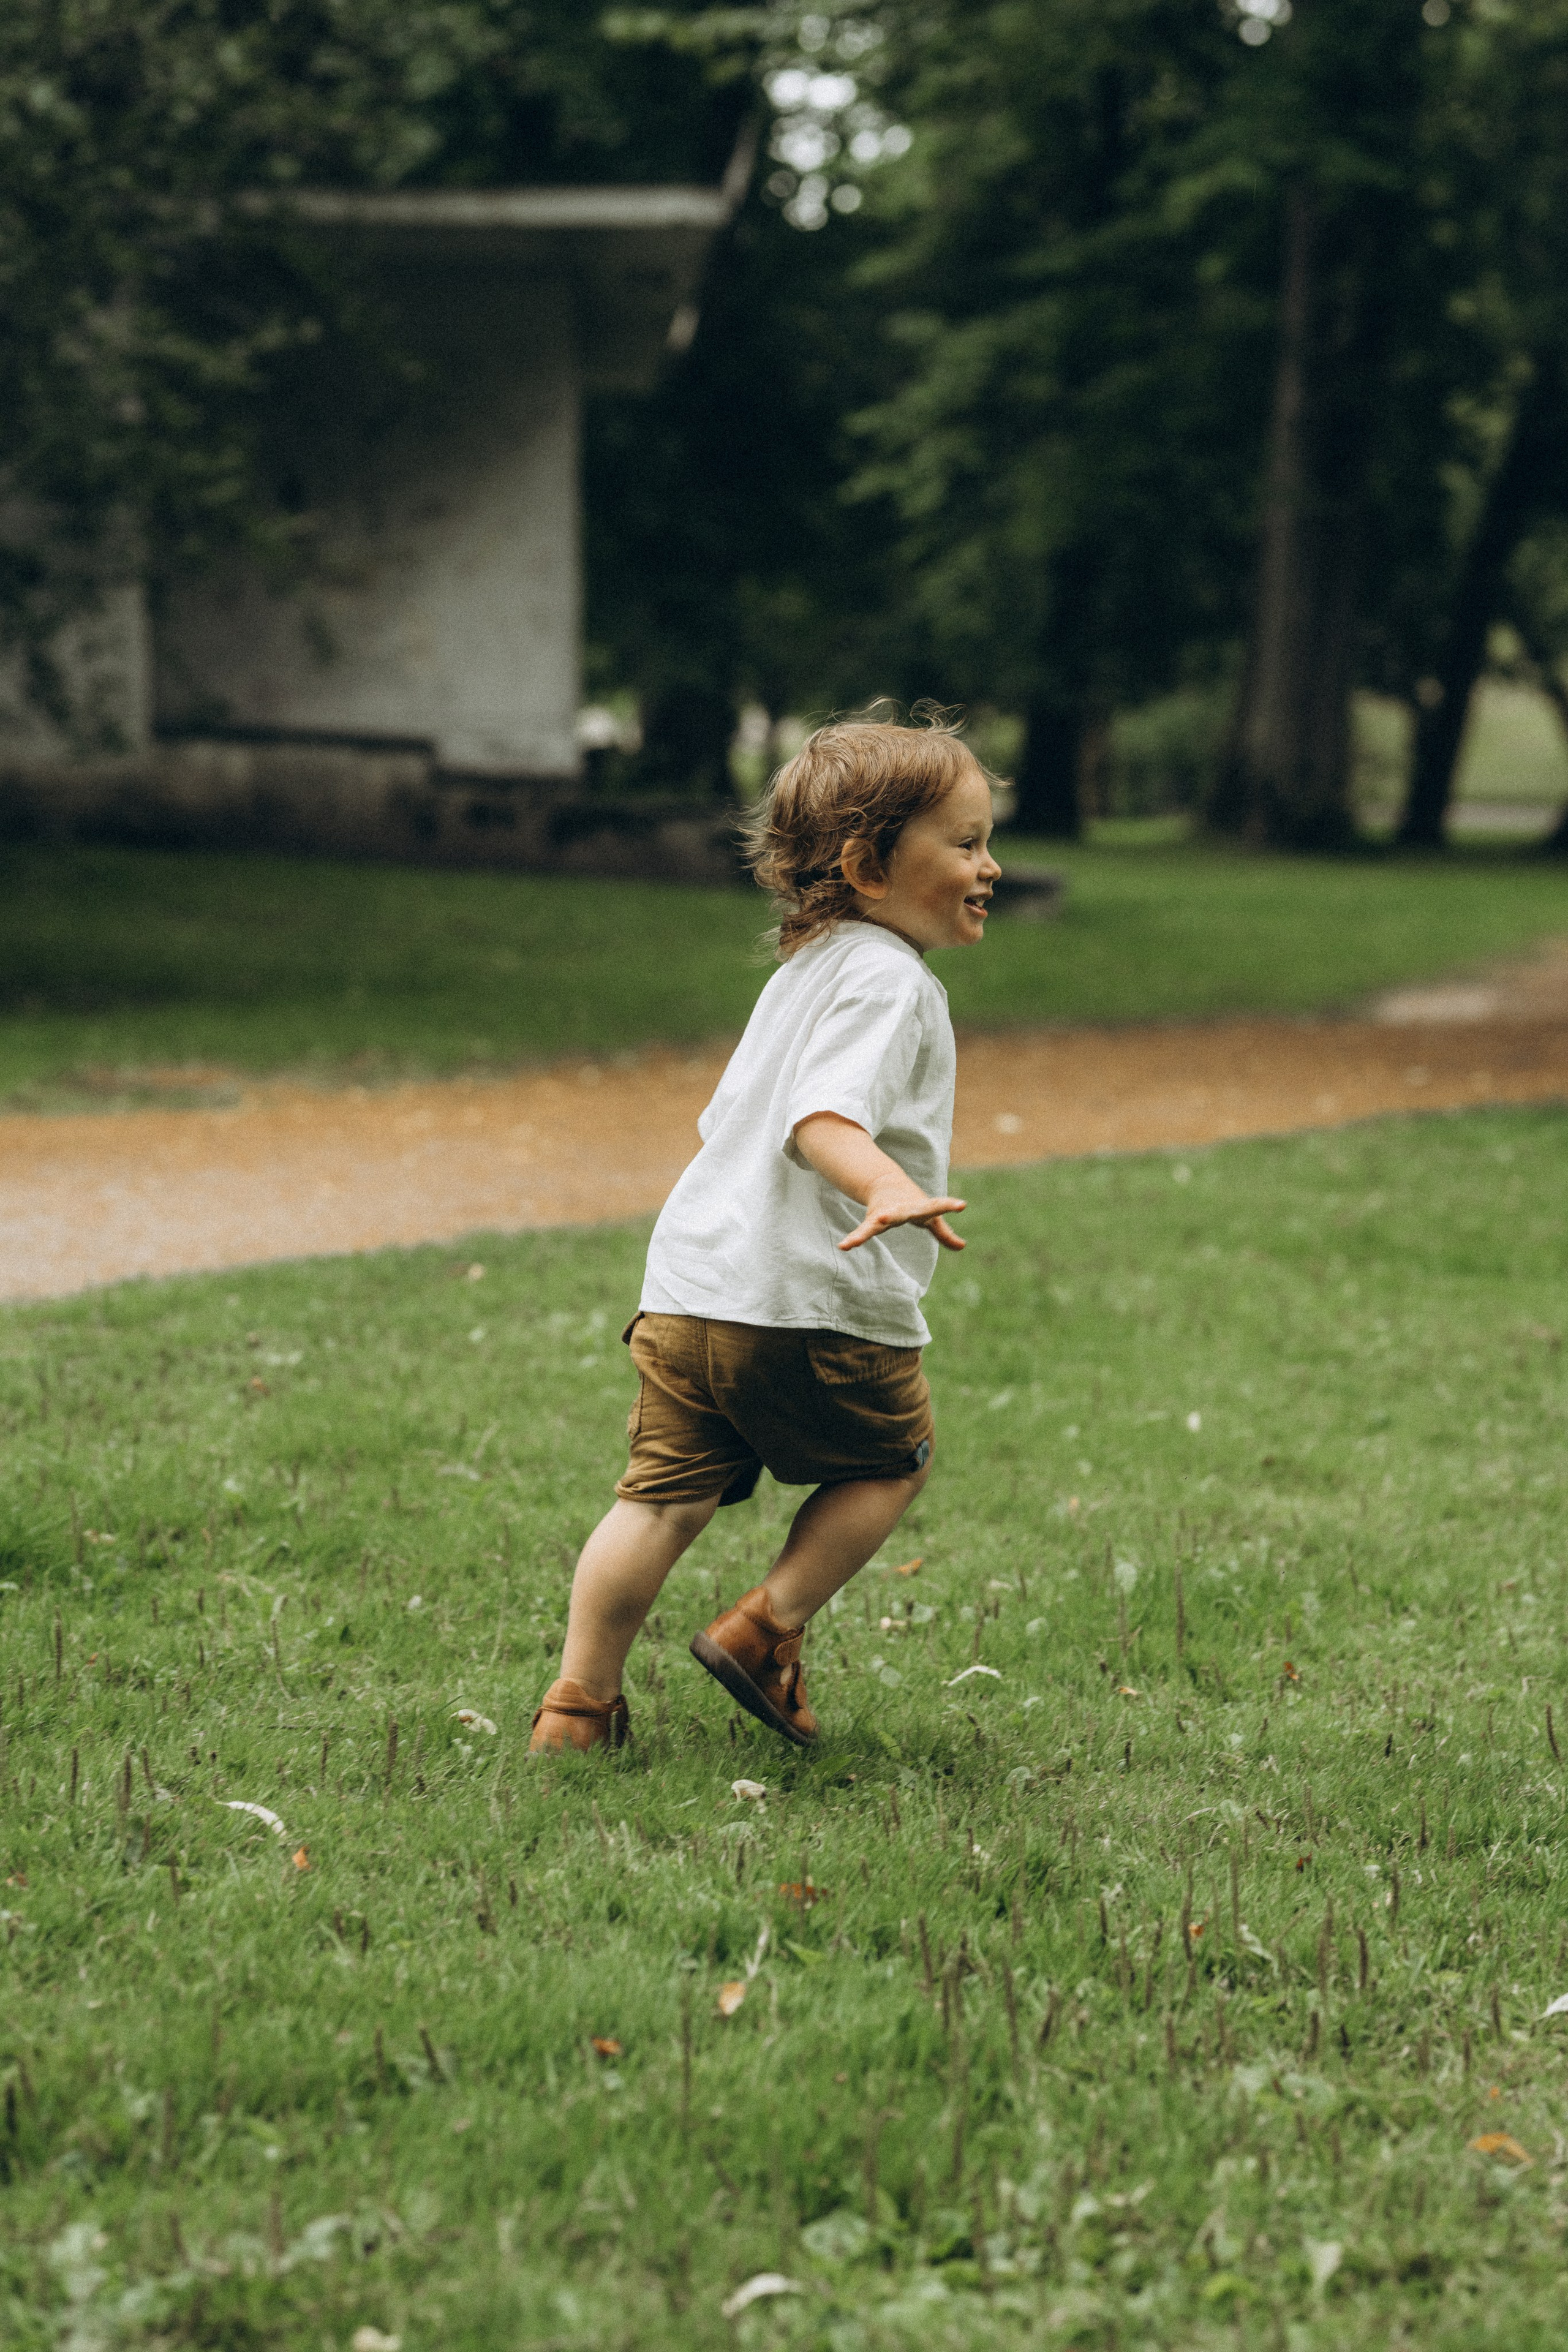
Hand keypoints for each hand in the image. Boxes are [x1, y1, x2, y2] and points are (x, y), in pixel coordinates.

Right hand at [838, 1175, 967, 1252]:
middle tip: (894, 1216)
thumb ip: (944, 1233)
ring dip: (876, 1225)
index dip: (949, 1205)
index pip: (937, 1206)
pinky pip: (864, 1231)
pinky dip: (854, 1238)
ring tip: (869, 1228)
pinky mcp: (873, 1220)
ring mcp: (886, 1213)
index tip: (962, 1205)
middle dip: (911, 1213)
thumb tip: (962, 1246)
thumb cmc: (913, 1203)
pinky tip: (844, 1246)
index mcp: (921, 1207)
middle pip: (908, 1212)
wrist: (884, 1183)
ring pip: (880, 1222)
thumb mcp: (930, 1218)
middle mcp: (903, 1209)